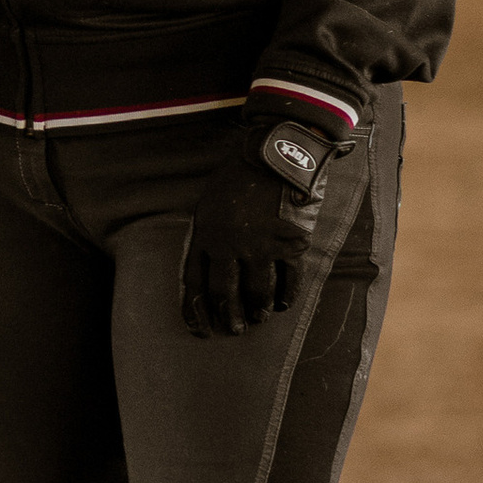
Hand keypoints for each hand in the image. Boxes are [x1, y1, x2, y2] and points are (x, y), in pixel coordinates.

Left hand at [180, 113, 357, 339]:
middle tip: (236, 329)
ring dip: (259, 309)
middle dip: (230, 316)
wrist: (273, 153)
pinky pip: (288, 278)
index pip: (194, 283)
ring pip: (257, 291)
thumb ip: (207, 235)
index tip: (201, 330)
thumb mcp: (209, 203)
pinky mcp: (288, 242)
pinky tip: (284, 304)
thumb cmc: (237, 176)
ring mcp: (259, 245)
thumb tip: (207, 270)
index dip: (196, 311)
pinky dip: (287, 294)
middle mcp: (227, 245)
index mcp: (204, 234)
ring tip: (260, 318)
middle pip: (225, 293)